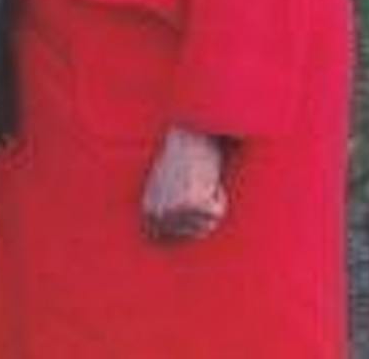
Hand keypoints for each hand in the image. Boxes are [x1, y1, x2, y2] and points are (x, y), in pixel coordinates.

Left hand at [141, 126, 227, 242]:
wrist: (189, 131)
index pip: (174, 238)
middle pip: (196, 233)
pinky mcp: (194, 204)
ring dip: (212, 202)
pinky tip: (208, 176)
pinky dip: (220, 194)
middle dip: (204, 211)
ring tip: (201, 178)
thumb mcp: (166, 186)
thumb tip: (170, 235)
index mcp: (148, 212)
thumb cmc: (180, 155)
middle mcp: (159, 215)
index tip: (194, 199)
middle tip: (198, 183)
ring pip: (209, 225)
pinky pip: (218, 212)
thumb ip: (168, 210)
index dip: (191, 221)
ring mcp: (175, 211)